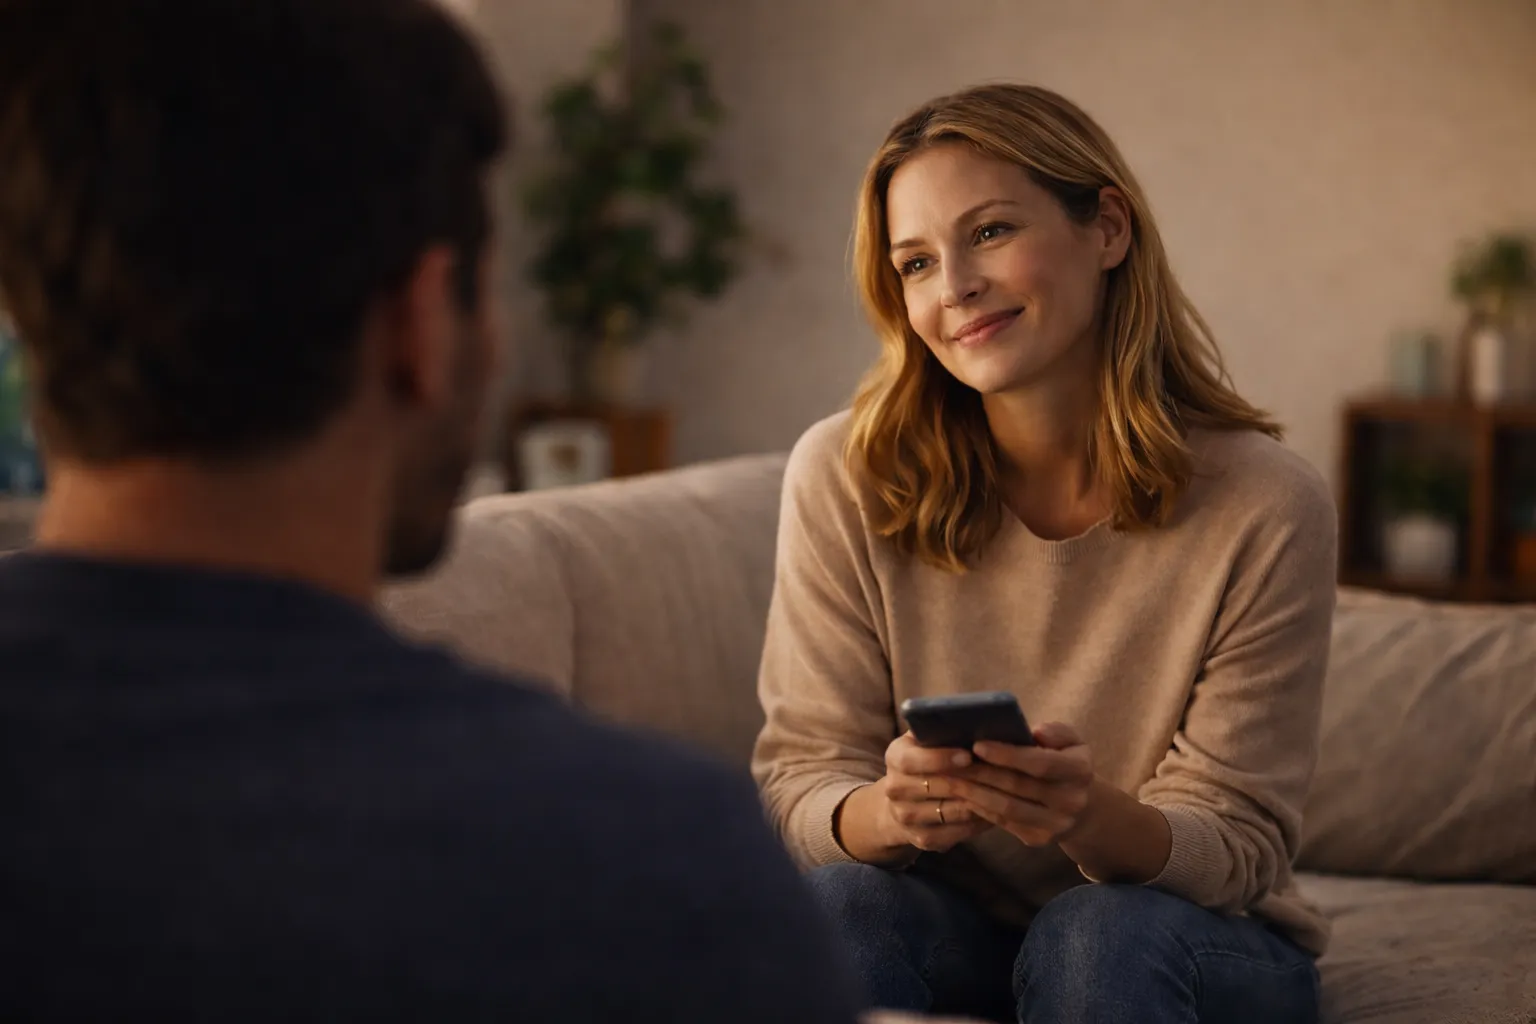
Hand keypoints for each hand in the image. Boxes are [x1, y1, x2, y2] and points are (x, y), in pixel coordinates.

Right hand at [871, 732, 992, 853]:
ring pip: (950, 812)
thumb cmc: (926, 761)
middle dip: (970, 780)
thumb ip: (942, 730)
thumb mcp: (926, 741)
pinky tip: (995, 812)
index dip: (941, 758)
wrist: (902, 803)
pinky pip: (956, 833)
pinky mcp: (922, 839)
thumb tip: (975, 721)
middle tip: (1000, 775)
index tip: (968, 755)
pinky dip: (978, 823)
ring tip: (1004, 792)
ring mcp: (906, 817)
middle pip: (935, 787)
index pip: (912, 759)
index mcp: (895, 757)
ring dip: (979, 803)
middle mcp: (894, 789)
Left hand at [945, 722, 1094, 848]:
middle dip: (982, 773)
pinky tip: (962, 795)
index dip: (1007, 755)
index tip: (977, 745)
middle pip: (1018, 786)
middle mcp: (1071, 801)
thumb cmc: (1066, 763)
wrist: (1083, 808)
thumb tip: (1036, 732)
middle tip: (952, 761)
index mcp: (1080, 771)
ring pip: (1007, 808)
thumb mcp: (1072, 741)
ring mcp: (1055, 824)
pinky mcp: (1039, 839)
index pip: (1040, 763)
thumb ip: (1057, 732)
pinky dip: (980, 808)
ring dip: (975, 793)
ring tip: (950, 778)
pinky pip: (1004, 822)